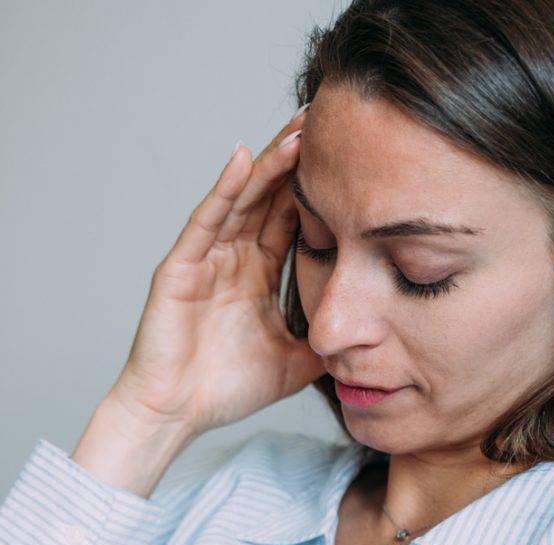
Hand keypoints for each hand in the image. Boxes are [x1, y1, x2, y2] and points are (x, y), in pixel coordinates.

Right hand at [100, 104, 328, 438]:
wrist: (175, 415)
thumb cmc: (223, 391)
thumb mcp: (296, 362)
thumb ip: (329, 340)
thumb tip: (378, 336)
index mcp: (260, 272)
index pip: (295, 217)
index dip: (322, 187)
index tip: (357, 156)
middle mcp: (235, 256)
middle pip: (272, 195)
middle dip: (300, 159)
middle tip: (334, 119)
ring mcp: (207, 257)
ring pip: (244, 198)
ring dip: (271, 163)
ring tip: (301, 129)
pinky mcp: (180, 266)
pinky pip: (206, 219)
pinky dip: (224, 188)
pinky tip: (243, 157)